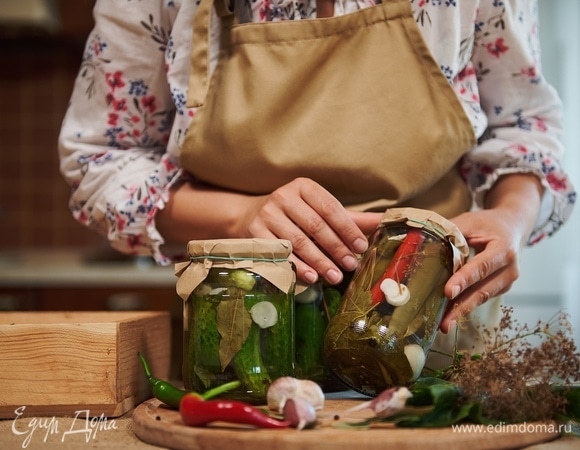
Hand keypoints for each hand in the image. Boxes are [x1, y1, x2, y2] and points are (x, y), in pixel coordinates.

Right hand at [237, 178, 381, 284]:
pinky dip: (298, 267)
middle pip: (315, 226)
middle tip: (351, 265)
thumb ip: (350, 218)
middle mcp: (283, 196)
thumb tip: (384, 221)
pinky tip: (312, 277)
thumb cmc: (294, 215)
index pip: (330, 208)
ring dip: (320, 261)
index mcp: (304, 187)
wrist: (249, 216)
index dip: (347, 228)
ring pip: (298, 241)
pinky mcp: (254, 233)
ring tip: (335, 276)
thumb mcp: (319, 211)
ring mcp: (267, 214)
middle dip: (336, 248)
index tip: (361, 247)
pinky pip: (281, 253)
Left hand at [440, 173, 543, 332]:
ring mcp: (507, 282)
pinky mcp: (500, 289)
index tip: (448, 292)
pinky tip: (449, 314)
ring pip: (481, 298)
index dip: (464, 279)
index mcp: (504, 249)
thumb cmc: (487, 224)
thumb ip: (450, 232)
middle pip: (483, 290)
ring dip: (461, 311)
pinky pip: (480, 298)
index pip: (481, 266)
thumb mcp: (469, 222)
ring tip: (444, 324)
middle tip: (444, 321)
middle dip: (462, 306)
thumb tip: (420, 242)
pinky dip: (464, 305)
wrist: (511, 226)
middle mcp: (510, 269)